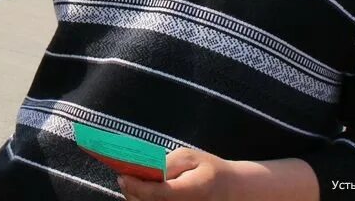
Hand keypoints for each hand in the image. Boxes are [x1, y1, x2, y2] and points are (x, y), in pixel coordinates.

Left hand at [117, 149, 238, 200]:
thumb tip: (142, 169)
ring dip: (137, 198)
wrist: (232, 191)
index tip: (122, 176)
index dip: (137, 186)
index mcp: (194, 190)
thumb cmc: (209, 170)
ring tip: (132, 184)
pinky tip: (144, 193)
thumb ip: (166, 164)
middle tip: (124, 178)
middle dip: (133, 192)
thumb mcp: (189, 157)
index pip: (159, 193)